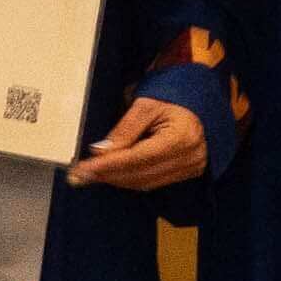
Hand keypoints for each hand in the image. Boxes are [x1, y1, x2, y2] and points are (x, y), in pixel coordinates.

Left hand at [69, 97, 207, 193]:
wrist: (200, 100)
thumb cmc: (174, 97)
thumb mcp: (146, 105)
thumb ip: (125, 130)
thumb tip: (100, 152)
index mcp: (181, 137)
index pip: (138, 158)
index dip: (108, 165)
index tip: (83, 169)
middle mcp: (189, 157)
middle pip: (141, 174)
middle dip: (108, 176)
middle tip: (80, 175)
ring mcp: (191, 168)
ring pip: (146, 183)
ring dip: (117, 180)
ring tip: (92, 175)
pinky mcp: (187, 173)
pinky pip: (154, 182)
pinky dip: (131, 179)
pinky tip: (113, 174)